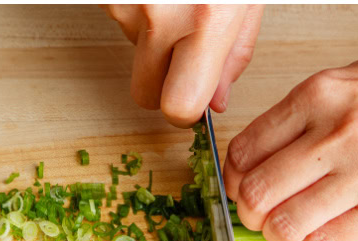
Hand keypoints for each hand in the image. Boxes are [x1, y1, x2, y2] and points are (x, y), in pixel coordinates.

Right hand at [102, 5, 263, 126]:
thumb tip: (216, 100)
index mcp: (207, 18)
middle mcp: (161, 16)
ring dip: (152, 37)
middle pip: (144, 94)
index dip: (184, 112)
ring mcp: (124, 5)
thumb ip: (236, 51)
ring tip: (176, 1)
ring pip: (133, 52)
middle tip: (182, 54)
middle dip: (161, 82)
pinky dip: (138, 11)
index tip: (192, 105)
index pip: (179, 105)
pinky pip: (121, 23)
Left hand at [223, 49, 357, 240]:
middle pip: (258, 192)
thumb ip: (293, 121)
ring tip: (282, 225)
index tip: (237, 184)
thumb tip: (247, 165)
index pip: (245, 151)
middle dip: (247, 210)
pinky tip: (315, 229)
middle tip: (254, 211)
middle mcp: (340, 135)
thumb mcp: (338, 86)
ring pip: (285, 225)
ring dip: (274, 232)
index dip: (231, 177)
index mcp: (318, 98)